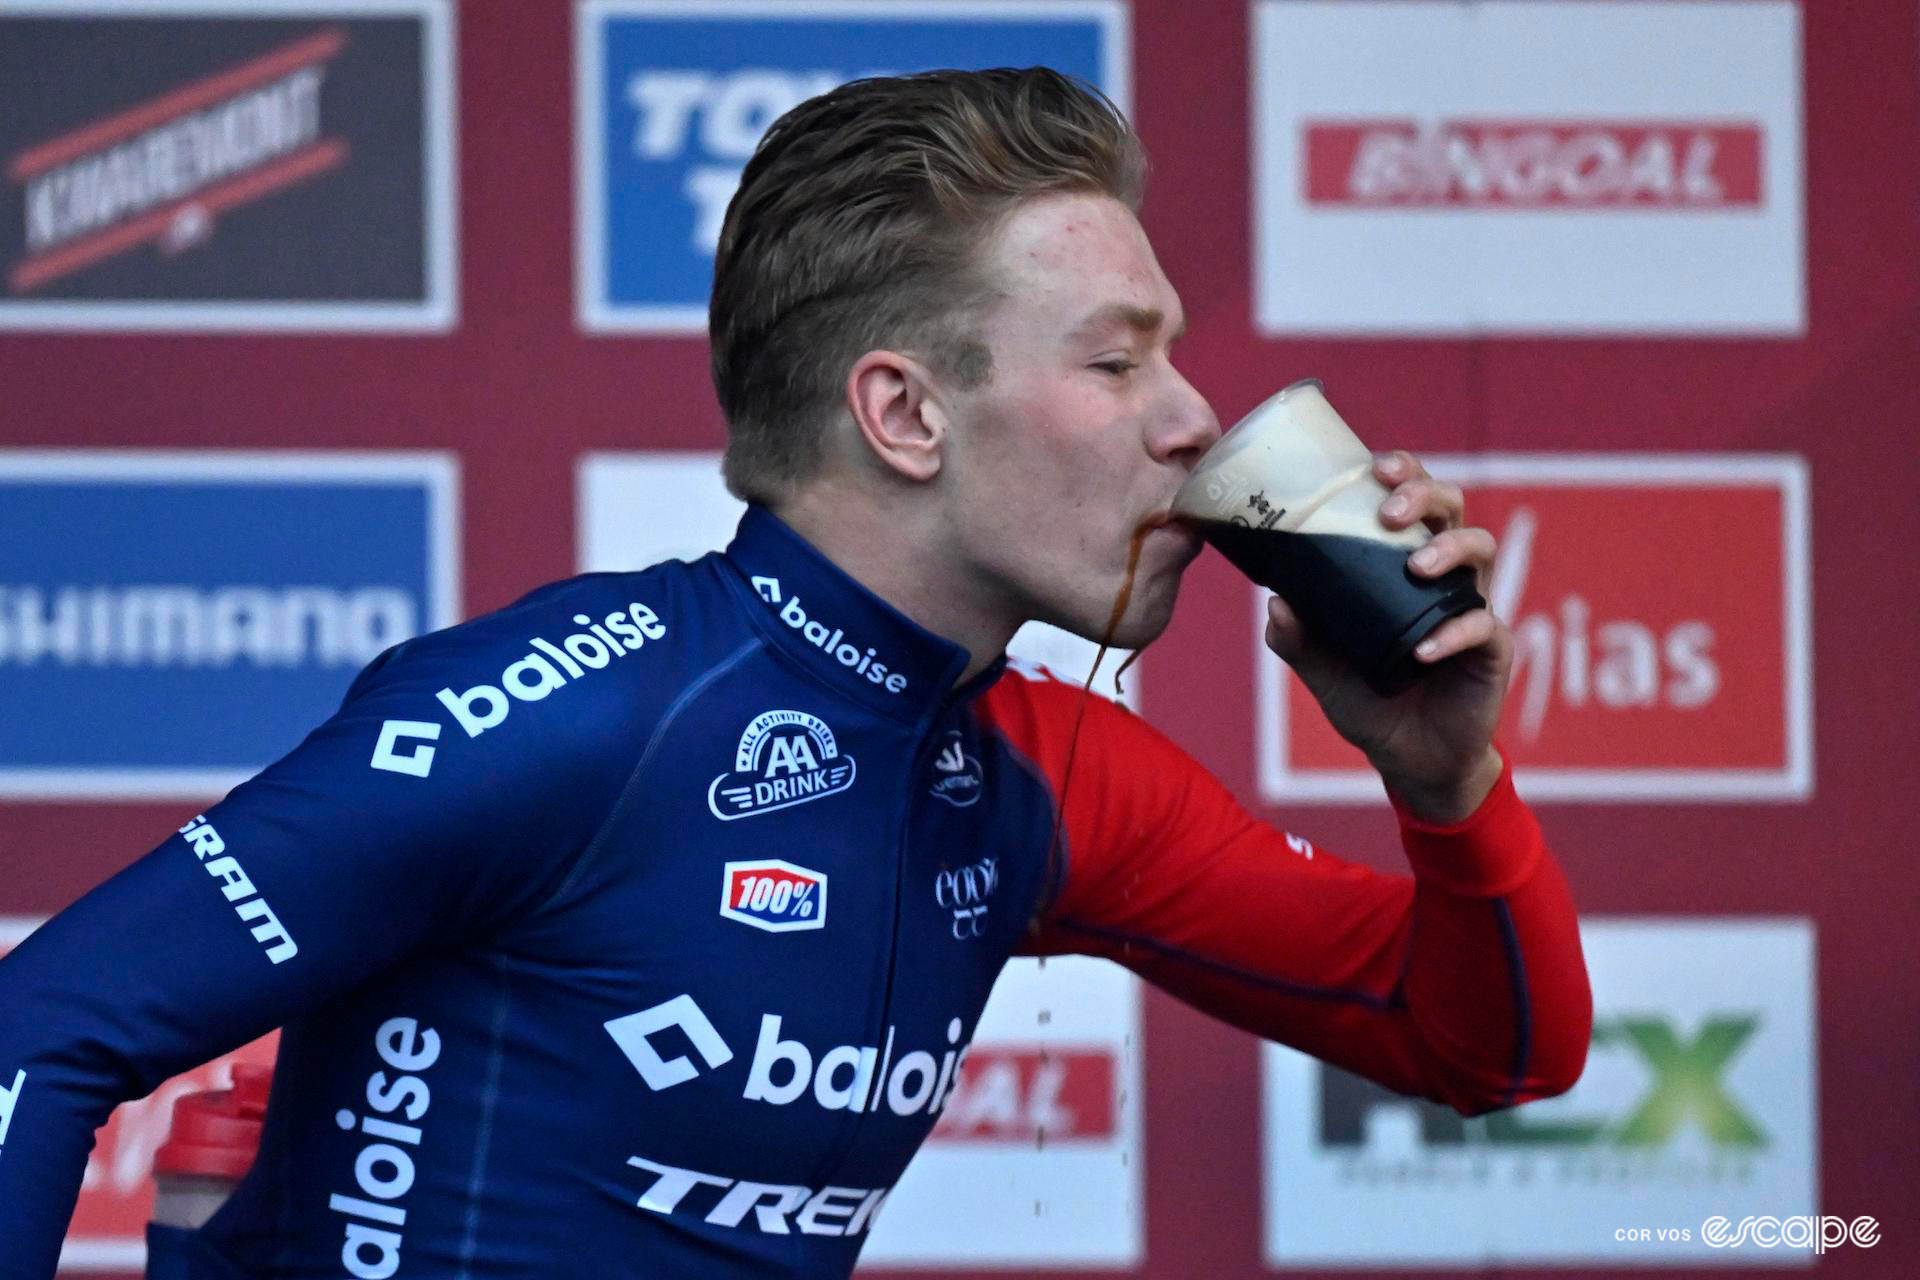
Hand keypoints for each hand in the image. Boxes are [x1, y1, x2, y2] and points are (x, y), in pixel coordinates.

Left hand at [1262, 450, 1509, 821]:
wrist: (1408, 758)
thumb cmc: (1367, 699)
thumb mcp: (1321, 669)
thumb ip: (1296, 638)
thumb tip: (1276, 601)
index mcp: (1401, 564)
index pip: (1410, 500)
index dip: (1402, 472)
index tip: (1374, 467)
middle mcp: (1443, 574)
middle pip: (1452, 506)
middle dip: (1424, 494)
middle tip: (1389, 514)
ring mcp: (1470, 607)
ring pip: (1481, 548)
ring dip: (1449, 547)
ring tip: (1416, 567)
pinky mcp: (1492, 650)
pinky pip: (1483, 626)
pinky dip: (1454, 632)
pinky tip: (1424, 649)